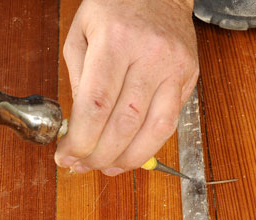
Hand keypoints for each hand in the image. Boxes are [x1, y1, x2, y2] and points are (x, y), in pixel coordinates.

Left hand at [54, 0, 198, 175]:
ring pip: (154, 130)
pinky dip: (150, 145)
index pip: (97, 104)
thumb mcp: (82, 33)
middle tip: (84, 166)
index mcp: (115, 40)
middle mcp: (149, 54)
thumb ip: (78, 80)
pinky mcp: (188, 77)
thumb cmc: (116, 8)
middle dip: (100, 154)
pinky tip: (132, 153)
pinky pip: (170, 122)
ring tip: (109, 167)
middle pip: (125, 123)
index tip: (67, 155)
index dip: (81, 139)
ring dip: (128, 158)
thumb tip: (80, 127)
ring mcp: (174, 67)